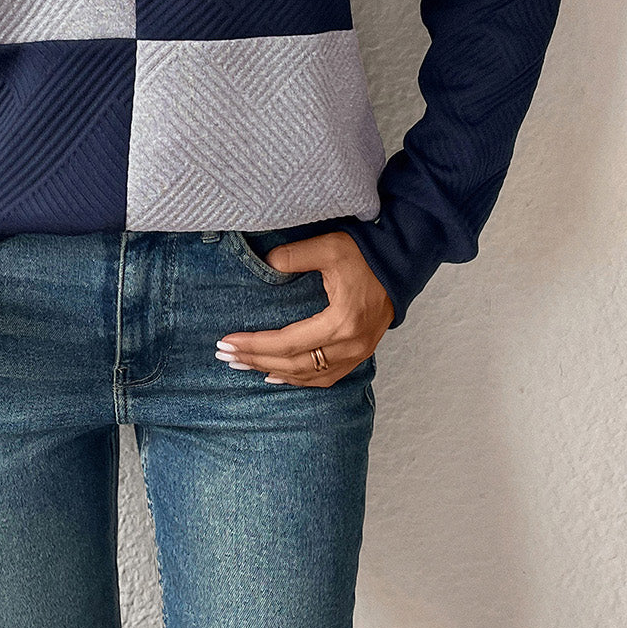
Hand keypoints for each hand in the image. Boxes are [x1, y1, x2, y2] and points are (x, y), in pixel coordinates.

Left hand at [216, 231, 394, 386]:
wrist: (401, 263)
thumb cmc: (367, 254)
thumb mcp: (330, 247)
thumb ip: (295, 256)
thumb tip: (266, 263)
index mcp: (342, 322)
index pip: (289, 343)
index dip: (256, 345)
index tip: (228, 341)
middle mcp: (351, 345)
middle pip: (295, 364)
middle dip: (256, 360)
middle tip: (225, 356)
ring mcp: (358, 353)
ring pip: (309, 375)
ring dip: (273, 371)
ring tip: (243, 365)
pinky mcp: (360, 353)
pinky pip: (326, 377)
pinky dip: (299, 380)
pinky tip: (277, 376)